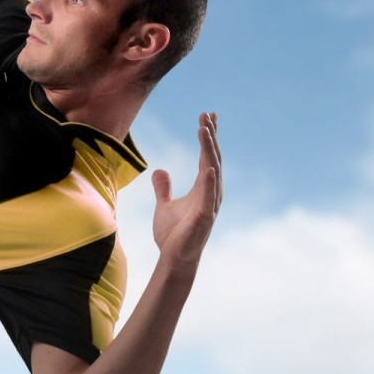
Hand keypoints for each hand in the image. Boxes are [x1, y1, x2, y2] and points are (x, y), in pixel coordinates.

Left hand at [151, 112, 221, 270]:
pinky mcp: (204, 218)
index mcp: (201, 188)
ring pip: (212, 172)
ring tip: (205, 130)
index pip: (206, 156)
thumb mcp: (163, 204)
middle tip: (207, 115)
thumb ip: (163, 187)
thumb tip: (160, 170)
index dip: (207, 137)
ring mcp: (209, 205)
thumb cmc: (173, 234)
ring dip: (209, 151)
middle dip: (210, 137)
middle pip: (212, 159)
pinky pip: (209, 197)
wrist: (173, 258)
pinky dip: (209, 182)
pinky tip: (208, 167)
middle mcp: (210, 193)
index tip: (207, 116)